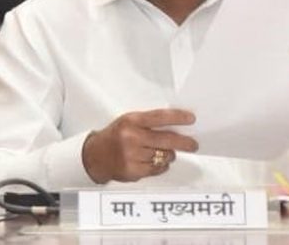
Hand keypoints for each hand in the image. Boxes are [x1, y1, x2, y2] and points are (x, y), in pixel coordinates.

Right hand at [82, 108, 197, 183]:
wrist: (94, 156)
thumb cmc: (116, 135)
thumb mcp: (129, 121)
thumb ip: (149, 122)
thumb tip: (177, 125)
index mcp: (132, 121)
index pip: (160, 117)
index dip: (178, 118)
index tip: (191, 119)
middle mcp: (131, 137)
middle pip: (166, 139)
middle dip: (184, 142)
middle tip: (193, 144)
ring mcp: (132, 155)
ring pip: (163, 155)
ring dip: (169, 154)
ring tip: (168, 152)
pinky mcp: (132, 171)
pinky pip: (156, 168)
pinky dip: (161, 165)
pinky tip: (158, 161)